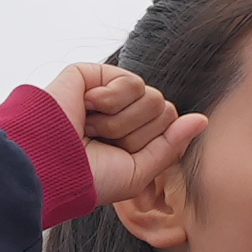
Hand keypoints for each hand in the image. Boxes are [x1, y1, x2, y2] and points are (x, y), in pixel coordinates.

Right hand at [49, 58, 204, 211]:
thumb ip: (171, 145)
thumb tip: (202, 119)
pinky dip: (110, 101)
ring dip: (120, 121)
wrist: (49, 164)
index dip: (149, 143)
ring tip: (90, 128)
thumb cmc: (87, 176)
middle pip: (163, 109)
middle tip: (100, 141)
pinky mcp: (94, 74)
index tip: (116, 155)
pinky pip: (132, 82)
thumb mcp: (139, 172)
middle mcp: (122, 112)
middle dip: (134, 133)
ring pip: (152, 97)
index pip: (169, 124)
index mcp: (131, 135)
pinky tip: (87, 107)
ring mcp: (108, 92)